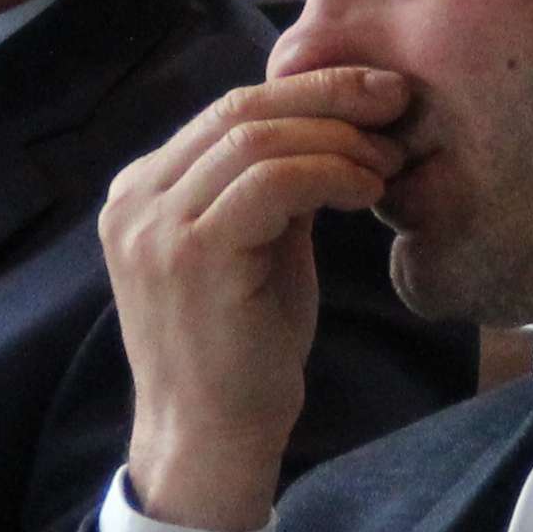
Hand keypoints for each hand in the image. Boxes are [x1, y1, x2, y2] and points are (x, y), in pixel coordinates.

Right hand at [101, 71, 407, 531]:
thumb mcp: (255, 249)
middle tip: (397, 101)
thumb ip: (272, 188)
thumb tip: (333, 127)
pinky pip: (271, 183)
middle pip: (239, 110)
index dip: (307, 91)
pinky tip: (367, 191)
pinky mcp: (191, 256)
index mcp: (143, 191)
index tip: (375, 94)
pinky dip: (330, 173)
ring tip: (387, 160)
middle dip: (328, 96)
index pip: (228, 111)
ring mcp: (155, 227)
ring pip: (256, 138)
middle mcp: (135, 199)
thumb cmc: (240, 352)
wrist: (209, 440)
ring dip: (337, 139)